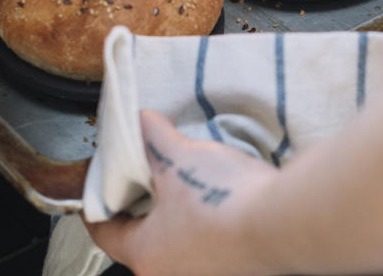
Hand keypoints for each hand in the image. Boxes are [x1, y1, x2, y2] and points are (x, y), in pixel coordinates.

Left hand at [85, 109, 280, 275]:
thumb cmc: (224, 201)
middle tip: (149, 183)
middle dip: (145, 212)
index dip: (99, 208)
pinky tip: (220, 206)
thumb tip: (144, 121)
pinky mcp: (236, 272)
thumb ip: (155, 139)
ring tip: (188, 191)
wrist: (283, 223)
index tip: (100, 196)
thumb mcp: (179, 158)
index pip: (105, 234)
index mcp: (145, 255)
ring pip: (179, 249)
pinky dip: (208, 231)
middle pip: (143, 243)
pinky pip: (210, 252)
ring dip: (180, 223)